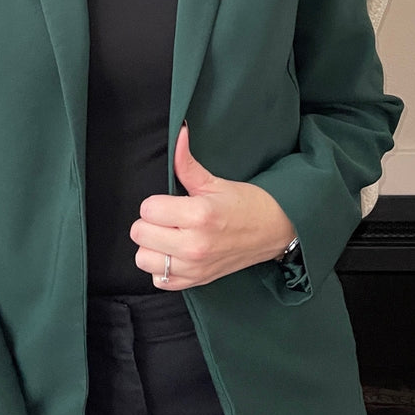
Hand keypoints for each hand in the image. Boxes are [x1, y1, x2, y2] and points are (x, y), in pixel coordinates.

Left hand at [130, 124, 295, 288]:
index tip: (169, 202)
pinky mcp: (196, 282)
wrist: (274, 231)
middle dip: (150, 222)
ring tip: (168, 236)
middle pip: (140, 233)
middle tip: (168, 218)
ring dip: (152, 247)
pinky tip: (174, 254)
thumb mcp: (214, 182)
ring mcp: (194, 267)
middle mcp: (193, 245)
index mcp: (198, 215)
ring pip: (143, 258)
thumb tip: (178, 133)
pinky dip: (162, 267)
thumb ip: (186, 163)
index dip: (155, 203)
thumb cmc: (245, 204)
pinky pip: (158, 279)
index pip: (147, 209)